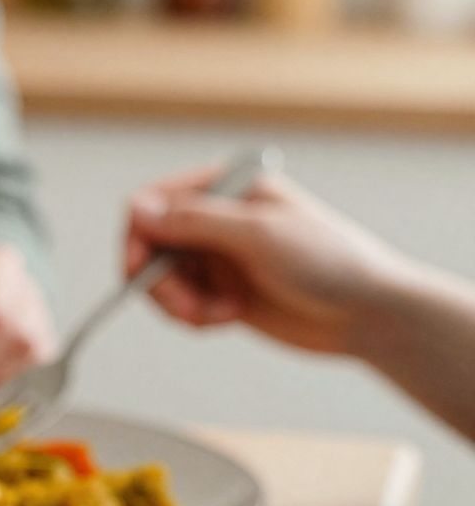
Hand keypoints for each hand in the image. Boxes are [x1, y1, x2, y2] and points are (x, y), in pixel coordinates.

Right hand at [124, 167, 412, 355]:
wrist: (368, 313)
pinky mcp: (222, 291)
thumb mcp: (258, 235)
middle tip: (188, 311)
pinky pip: (182, 304)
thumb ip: (196, 221)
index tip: (138, 273)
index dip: (137, 237)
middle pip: (151, 245)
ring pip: (162, 279)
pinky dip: (194, 316)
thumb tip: (138, 211)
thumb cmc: (328, 261)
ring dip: (180, 303)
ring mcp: (219, 255)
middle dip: (162, 282)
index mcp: (227, 187)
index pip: (153, 202)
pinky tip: (229, 318)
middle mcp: (217, 217)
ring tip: (216, 316)